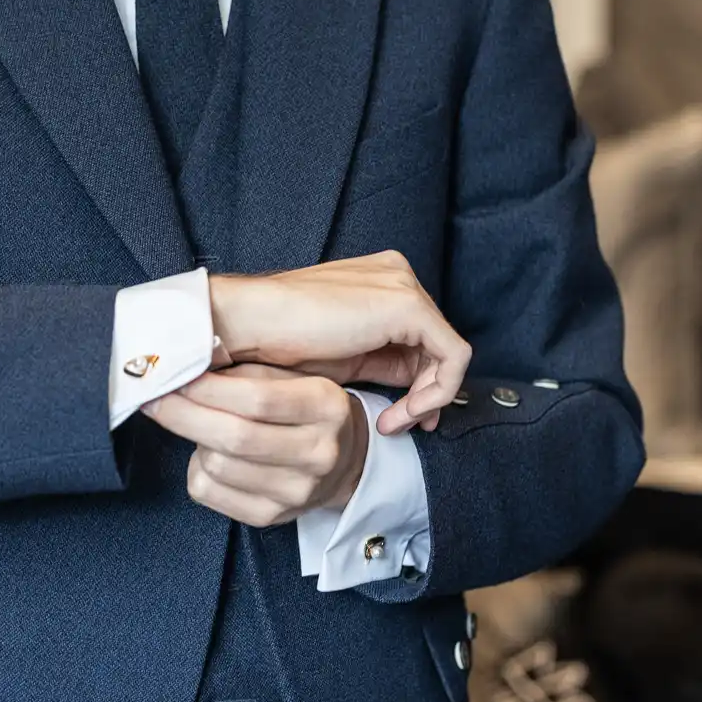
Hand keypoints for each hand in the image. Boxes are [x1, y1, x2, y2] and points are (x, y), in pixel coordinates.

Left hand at [143, 363, 367, 527]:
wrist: (345, 460)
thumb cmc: (306, 409)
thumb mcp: (295, 376)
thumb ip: (248, 372)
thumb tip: (189, 366)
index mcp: (326, 406)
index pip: (258, 399)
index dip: (208, 388)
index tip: (173, 374)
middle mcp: (318, 453)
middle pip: (234, 437)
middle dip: (182, 414)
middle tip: (154, 397)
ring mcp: (297, 491)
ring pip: (216, 466)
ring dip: (192, 440)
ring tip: (193, 422)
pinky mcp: (272, 516)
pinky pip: (209, 492)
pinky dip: (195, 468)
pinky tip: (205, 452)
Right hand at [208, 252, 469, 434]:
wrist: (249, 323)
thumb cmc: (279, 342)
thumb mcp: (343, 356)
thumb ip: (380, 361)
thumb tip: (412, 391)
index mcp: (379, 280)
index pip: (419, 337)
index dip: (418, 383)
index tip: (399, 418)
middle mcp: (396, 274)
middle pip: (436, 344)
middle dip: (426, 393)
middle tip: (400, 426)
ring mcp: (403, 285)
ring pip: (448, 353)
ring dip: (427, 399)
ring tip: (393, 424)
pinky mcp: (408, 306)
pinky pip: (452, 356)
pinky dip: (434, 393)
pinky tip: (400, 413)